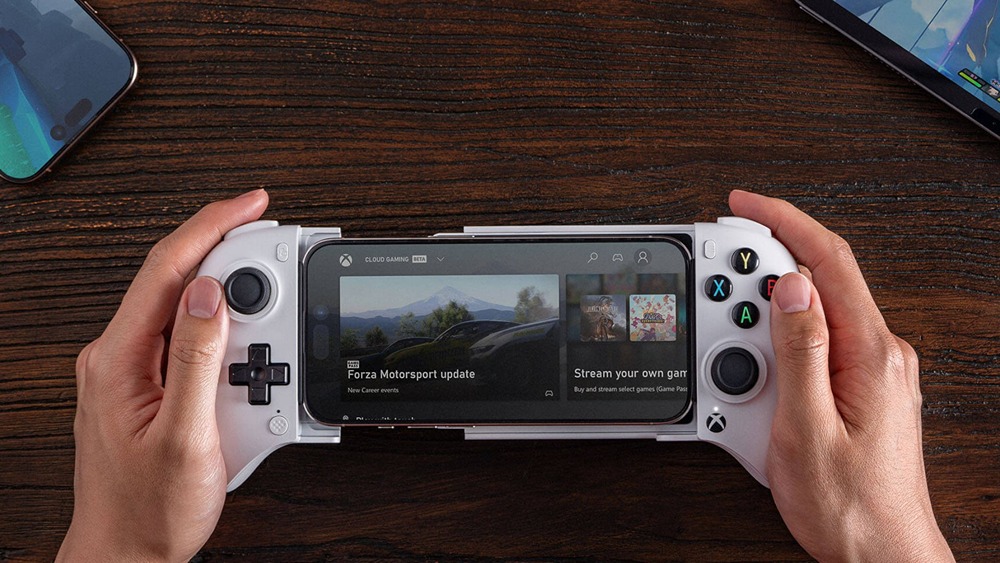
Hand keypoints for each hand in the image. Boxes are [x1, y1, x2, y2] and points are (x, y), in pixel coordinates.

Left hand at [57, 190, 268, 561]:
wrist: (128, 554)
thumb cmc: (148, 509)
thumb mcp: (184, 436)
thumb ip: (197, 359)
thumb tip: (209, 293)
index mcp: (118, 359)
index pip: (166, 269)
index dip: (212, 227)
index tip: (251, 204)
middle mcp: (121, 355)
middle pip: (183, 282)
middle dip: (239, 265)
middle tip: (284, 259)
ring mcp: (137, 370)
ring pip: (194, 313)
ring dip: (242, 311)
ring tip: (277, 327)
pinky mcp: (156, 385)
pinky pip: (197, 344)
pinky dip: (233, 339)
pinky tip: (255, 354)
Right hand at [729, 191, 952, 561]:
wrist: (880, 555)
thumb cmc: (850, 505)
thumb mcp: (806, 428)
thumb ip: (799, 350)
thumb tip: (789, 285)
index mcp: (872, 352)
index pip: (827, 261)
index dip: (783, 221)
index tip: (743, 204)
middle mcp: (877, 352)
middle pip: (813, 284)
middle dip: (756, 275)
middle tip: (713, 278)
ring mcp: (868, 369)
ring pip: (806, 317)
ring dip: (758, 322)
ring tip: (727, 350)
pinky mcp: (855, 387)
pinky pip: (809, 347)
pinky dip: (771, 348)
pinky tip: (751, 371)